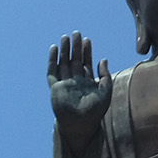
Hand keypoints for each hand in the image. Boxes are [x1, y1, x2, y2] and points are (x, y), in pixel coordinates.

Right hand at [48, 32, 112, 151]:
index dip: (86, 51)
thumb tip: (103, 59)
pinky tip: (54, 49)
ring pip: (63, 63)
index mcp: (86, 82)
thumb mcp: (105, 92)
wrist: (80, 125)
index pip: (85, 63)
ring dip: (64, 50)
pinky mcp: (55, 88)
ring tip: (65, 37)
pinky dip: (52, 60)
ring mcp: (64, 84)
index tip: (87, 40)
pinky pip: (52, 72)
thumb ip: (105, 76)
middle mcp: (75, 81)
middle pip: (74, 60)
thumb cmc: (95, 112)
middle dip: (75, 47)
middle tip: (77, 33)